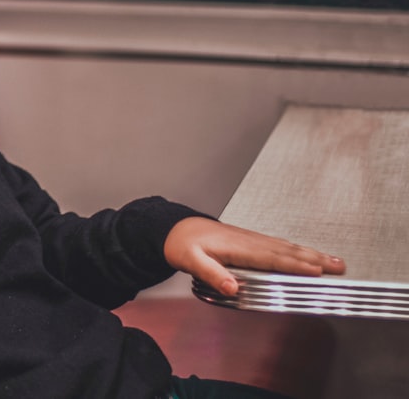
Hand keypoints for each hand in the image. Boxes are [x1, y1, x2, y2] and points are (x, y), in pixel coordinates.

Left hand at [163, 217, 345, 296]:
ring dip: (312, 254)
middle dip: (315, 259)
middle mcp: (248, 241)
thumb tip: (231, 287)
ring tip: (334, 261)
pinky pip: (279, 245)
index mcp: (237, 247)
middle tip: (339, 267)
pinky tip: (308, 254)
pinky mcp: (250, 240)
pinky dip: (298, 250)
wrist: (176, 229)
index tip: (316, 271)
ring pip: (287, 247)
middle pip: (287, 251)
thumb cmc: (183, 245)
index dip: (295, 265)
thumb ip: (211, 274)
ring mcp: (251, 239)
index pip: (271, 258)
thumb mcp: (190, 261)